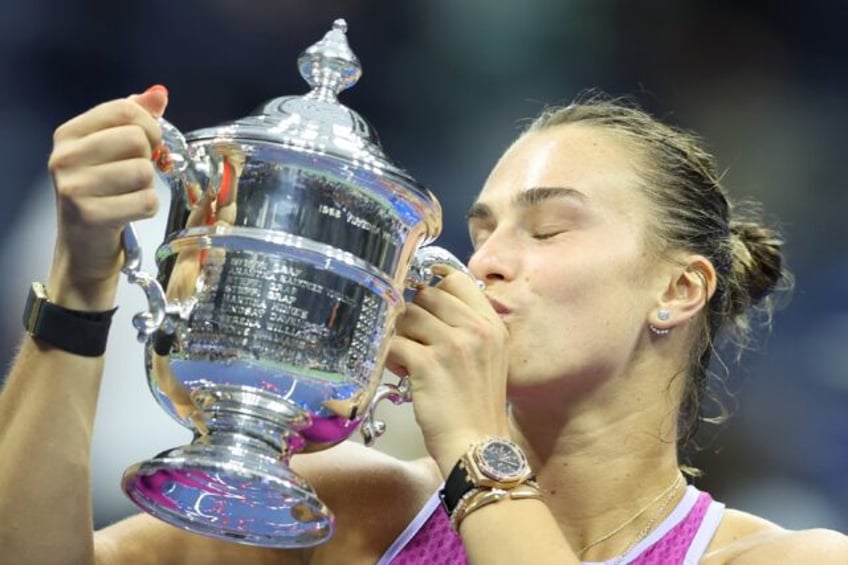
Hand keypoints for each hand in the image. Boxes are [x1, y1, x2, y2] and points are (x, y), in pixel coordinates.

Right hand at [46, 86, 167, 308]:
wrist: (84, 248)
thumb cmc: (102, 194)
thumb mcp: (111, 152)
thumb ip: (134, 119)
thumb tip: (159, 93)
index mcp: (69, 134)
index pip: (125, 109)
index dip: (150, 126)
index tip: (149, 144)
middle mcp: (64, 157)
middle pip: (136, 139)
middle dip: (149, 159)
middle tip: (137, 175)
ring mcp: (74, 187)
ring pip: (143, 171)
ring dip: (147, 186)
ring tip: (128, 195)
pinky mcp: (90, 215)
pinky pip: (146, 201)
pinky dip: (147, 208)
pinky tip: (129, 212)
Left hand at [386, 267, 509, 474]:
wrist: (478, 446)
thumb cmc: (478, 407)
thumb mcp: (488, 359)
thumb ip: (467, 330)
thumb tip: (427, 309)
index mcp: (492, 325)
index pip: (457, 281)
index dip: (433, 282)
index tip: (419, 293)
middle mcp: (475, 329)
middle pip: (427, 294)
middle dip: (412, 313)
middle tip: (411, 337)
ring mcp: (452, 344)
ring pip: (407, 316)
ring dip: (400, 334)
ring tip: (405, 357)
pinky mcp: (427, 363)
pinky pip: (394, 342)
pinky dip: (390, 355)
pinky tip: (399, 371)